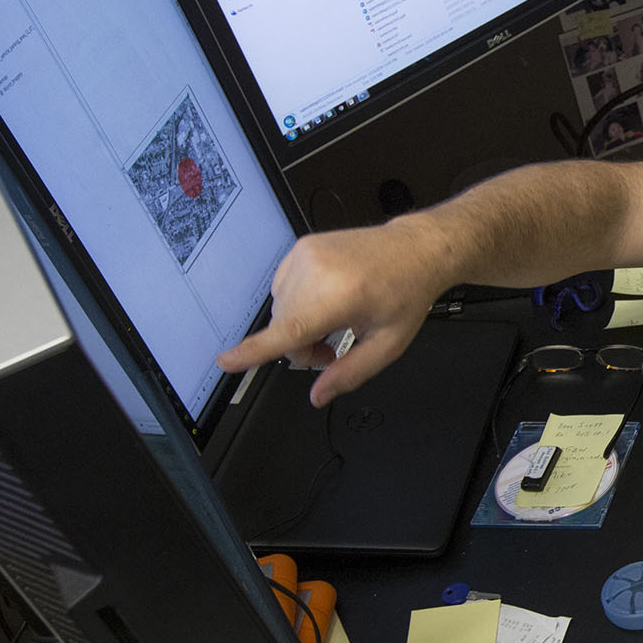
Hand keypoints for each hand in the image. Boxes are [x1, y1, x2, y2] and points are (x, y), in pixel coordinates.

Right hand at [215, 220, 447, 406]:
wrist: (415, 249)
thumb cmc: (406, 292)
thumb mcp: (388, 344)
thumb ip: (350, 373)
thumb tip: (319, 395)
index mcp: (342, 295)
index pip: (289, 330)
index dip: (254, 351)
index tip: (226, 362)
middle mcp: (318, 270)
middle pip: (283, 328)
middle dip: (302, 347)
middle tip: (332, 347)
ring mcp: (306, 255)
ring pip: (280, 310)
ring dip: (298, 325)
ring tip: (333, 321)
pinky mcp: (301, 247)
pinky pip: (283, 289)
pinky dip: (298, 302)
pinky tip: (326, 300)